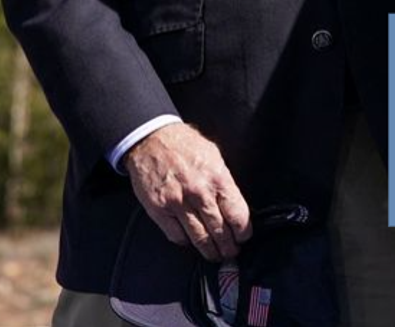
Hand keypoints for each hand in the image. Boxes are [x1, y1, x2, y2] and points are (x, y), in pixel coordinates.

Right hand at [121, 122, 252, 260]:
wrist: (151, 139)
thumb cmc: (183, 144)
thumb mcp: (214, 155)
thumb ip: (224, 180)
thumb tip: (234, 204)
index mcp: (217, 178)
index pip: (237, 215)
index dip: (243, 231)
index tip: (243, 237)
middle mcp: (199, 193)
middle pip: (220, 231)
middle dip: (228, 247)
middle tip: (231, 252)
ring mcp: (177, 203)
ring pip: (199, 237)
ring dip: (210, 251)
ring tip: (215, 255)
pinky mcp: (159, 210)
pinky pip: (176, 236)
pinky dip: (186, 242)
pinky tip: (191, 242)